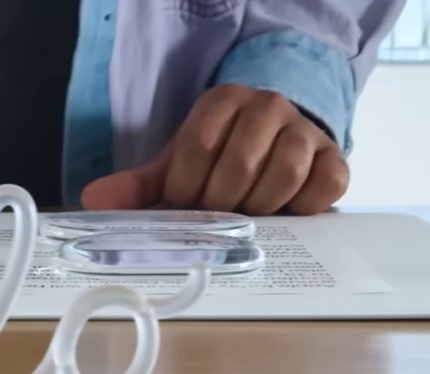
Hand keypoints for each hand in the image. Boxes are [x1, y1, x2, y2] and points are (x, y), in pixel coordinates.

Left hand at [81, 84, 349, 215]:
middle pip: (238, 164)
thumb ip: (138, 185)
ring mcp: (305, 131)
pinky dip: (300, 208)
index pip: (196, 145)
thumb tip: (94, 201)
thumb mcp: (178, 166)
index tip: (182, 205)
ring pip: (282, 175)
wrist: (277, 147)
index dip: (184, 187)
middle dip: (218, 203)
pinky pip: (322, 187)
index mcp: (223, 101)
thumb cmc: (221, 160)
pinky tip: (283, 213)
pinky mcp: (334, 159)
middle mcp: (268, 106)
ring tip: (245, 216)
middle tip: (213, 216)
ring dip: (257, 208)